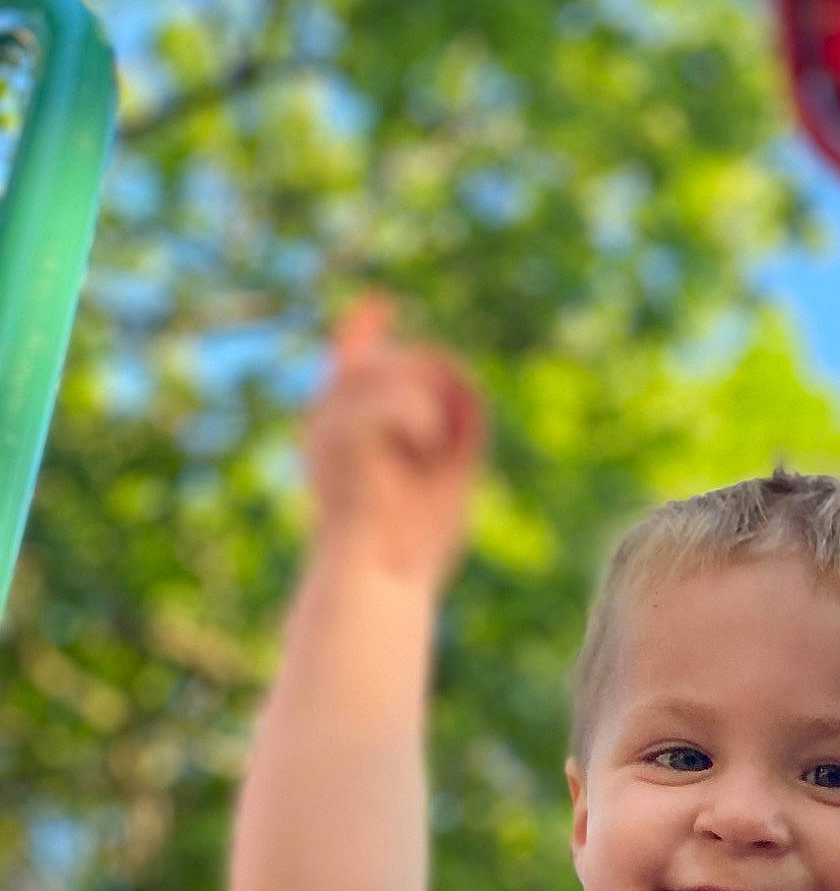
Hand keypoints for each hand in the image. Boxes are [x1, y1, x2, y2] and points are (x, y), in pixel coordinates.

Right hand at [302, 294, 486, 590]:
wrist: (378, 587)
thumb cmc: (413, 548)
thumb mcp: (450, 473)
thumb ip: (458, 422)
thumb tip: (461, 377)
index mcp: (346, 434)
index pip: (352, 366)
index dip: (362, 332)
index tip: (378, 303)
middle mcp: (326, 422)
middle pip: (388, 360)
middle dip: (430, 378)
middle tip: (444, 438)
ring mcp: (326, 425)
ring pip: (390, 369)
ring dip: (427, 403)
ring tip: (431, 448)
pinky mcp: (336, 434)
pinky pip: (391, 395)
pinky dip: (419, 416)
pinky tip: (425, 444)